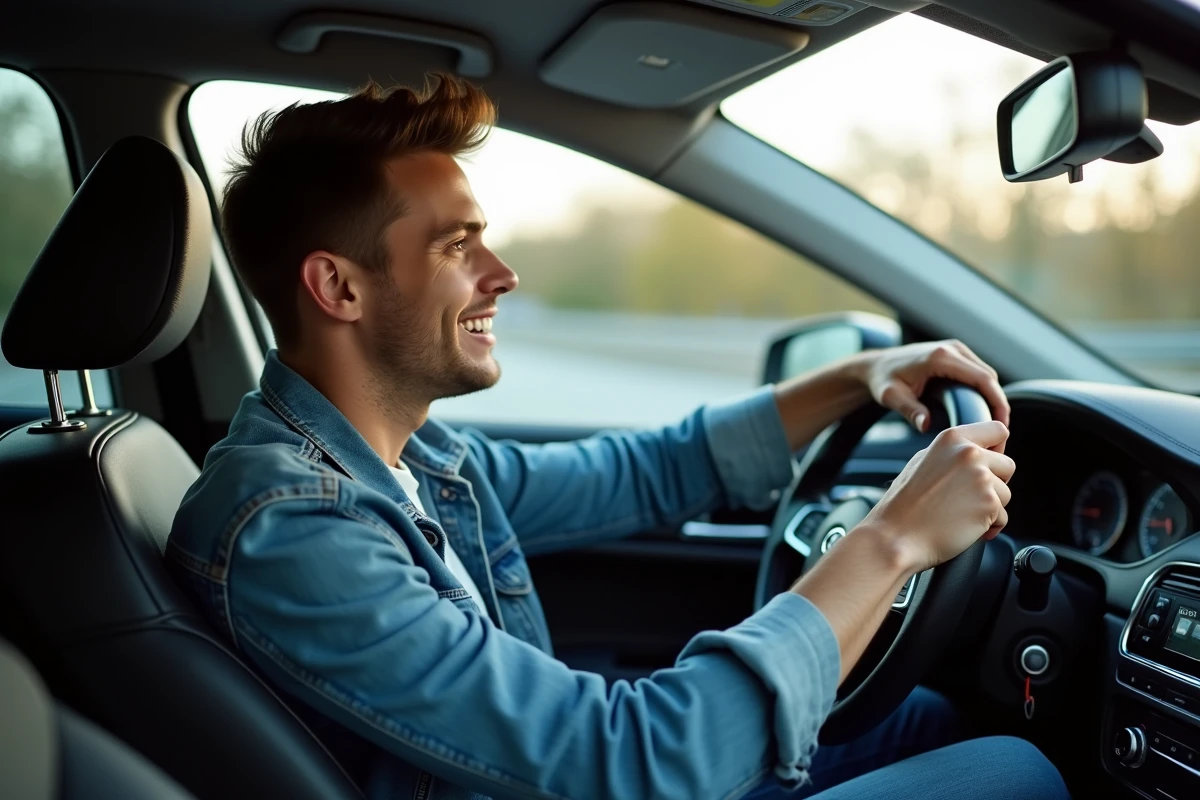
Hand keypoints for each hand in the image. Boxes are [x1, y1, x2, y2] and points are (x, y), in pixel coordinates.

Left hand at [856, 341, 1009, 435]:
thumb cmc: (882, 380)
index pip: (982, 379)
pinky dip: (984, 392)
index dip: (997, 402)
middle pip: (989, 377)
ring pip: (987, 376)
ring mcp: (956, 350)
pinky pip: (978, 374)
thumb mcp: (891, 397)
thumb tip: (926, 426)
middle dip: (998, 404)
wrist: (876, 365)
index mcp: (940, 357)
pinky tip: (982, 414)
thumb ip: (909, 410)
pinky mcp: (957, 355)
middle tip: (999, 434)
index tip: (1002, 427)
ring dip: (993, 398)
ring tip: (993, 427)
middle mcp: (953, 349)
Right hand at [860, 420, 1014, 571]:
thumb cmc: (904, 505)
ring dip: (990, 507)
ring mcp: (981, 478)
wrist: (897, 536)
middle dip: (995, 483)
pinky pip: (1003, 516)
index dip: (996, 449)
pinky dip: (989, 526)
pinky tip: (965, 527)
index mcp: (952, 439)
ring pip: (1006, 493)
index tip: (989, 462)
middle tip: (968, 496)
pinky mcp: (989, 504)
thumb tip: (980, 453)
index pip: (997, 430)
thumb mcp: (922, 462)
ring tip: (961, 514)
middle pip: (1007, 465)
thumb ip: (953, 453)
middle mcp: (969, 454)